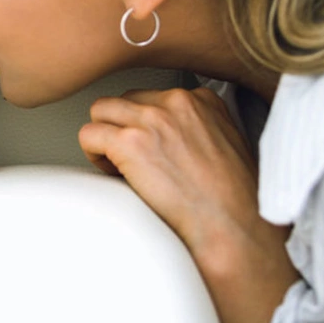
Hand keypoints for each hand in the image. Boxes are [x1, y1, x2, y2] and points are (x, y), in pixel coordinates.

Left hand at [78, 87, 298, 322]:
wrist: (233, 226)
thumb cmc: (235, 199)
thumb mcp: (228, 143)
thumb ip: (199, 128)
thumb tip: (170, 137)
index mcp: (202, 100)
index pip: (152, 97)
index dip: (145, 125)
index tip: (151, 148)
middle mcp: (176, 102)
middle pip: (123, 101)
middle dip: (121, 128)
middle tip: (130, 159)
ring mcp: (151, 119)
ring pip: (100, 111)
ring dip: (104, 138)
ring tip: (119, 166)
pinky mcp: (130, 142)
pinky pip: (88, 135)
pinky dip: (93, 154)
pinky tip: (113, 173)